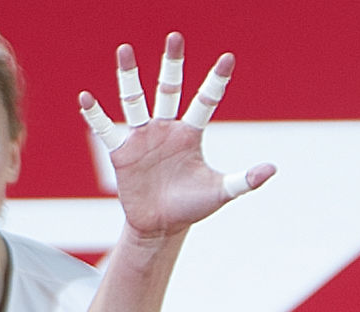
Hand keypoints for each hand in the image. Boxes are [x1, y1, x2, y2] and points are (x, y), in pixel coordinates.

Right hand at [80, 32, 273, 239]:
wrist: (163, 226)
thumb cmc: (192, 207)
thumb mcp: (221, 192)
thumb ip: (245, 180)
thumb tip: (272, 169)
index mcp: (190, 134)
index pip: (205, 101)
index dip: (216, 81)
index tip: (229, 58)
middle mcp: (166, 129)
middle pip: (169, 89)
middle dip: (172, 64)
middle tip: (176, 37)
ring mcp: (142, 137)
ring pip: (135, 100)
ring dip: (129, 76)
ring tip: (125, 50)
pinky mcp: (122, 152)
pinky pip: (106, 129)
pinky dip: (96, 115)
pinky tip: (86, 97)